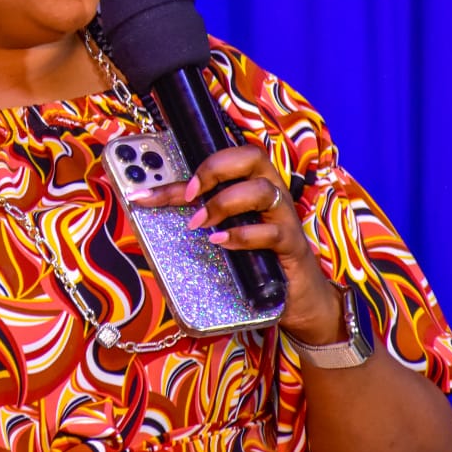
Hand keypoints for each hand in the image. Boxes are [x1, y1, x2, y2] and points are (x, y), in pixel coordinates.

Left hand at [130, 144, 341, 343]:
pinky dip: (242, 236)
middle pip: (253, 157)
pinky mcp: (292, 245)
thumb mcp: (225, 230)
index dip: (186, 170)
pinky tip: (221, 242)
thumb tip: (154, 208)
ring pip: (263, 190)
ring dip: (224, 204)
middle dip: (215, 169)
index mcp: (253, 182)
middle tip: (189, 195)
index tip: (153, 190)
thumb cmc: (257, 256)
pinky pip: (271, 232)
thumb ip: (199, 214)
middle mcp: (272, 193)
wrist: (298, 294)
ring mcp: (284, 218)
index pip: (223, 160)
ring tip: (199, 224)